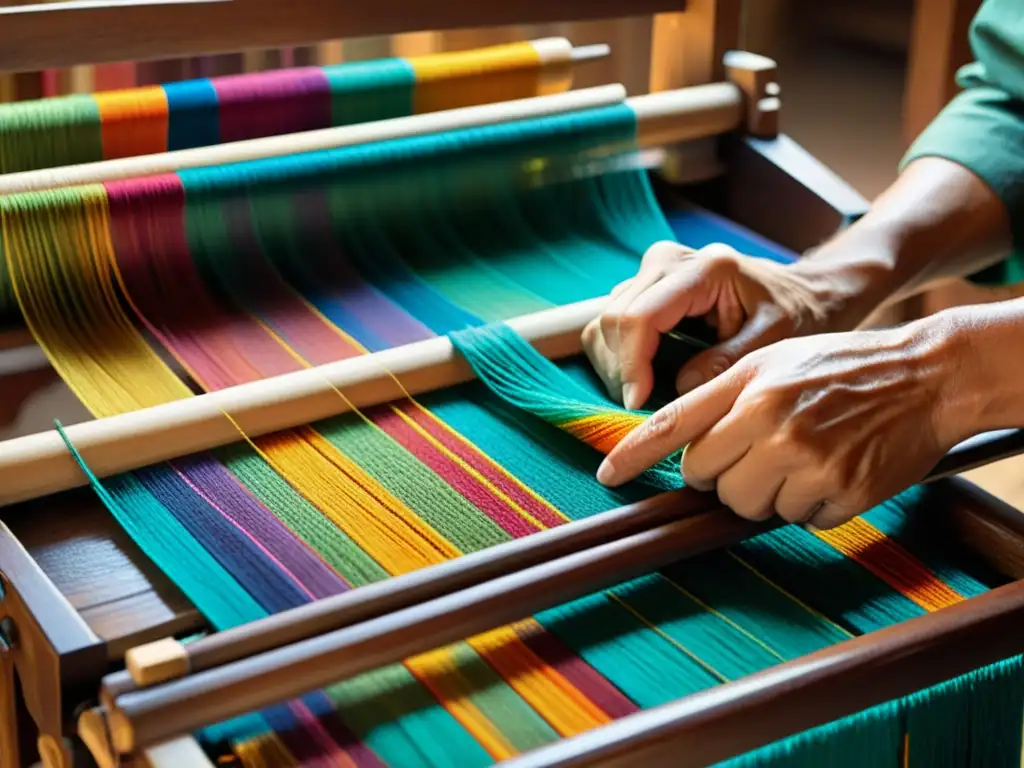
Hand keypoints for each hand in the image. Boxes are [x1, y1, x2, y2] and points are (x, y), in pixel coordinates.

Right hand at [582, 241, 858, 410]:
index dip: (631, 366)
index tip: (639, 405)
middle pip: (613, 319)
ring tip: (647, 395)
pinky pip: (611, 324)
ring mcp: (652, 269)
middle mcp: (669, 260)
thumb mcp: (775, 341)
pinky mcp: (645, 284)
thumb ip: (727, 362)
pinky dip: (618, 357)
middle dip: (621, 371)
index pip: (640, 317)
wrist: (802, 292)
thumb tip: (680, 388)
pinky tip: (646, 378)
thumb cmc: (796, 315)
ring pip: (604, 322)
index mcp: (704, 269)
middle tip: (644, 408)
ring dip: (616, 366)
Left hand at [595, 314, 974, 528]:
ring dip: (766, 494)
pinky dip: (810, 504)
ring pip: (747, 507)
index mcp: (749, 384)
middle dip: (722, 473)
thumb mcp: (774, 360)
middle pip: (706, 479)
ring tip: (802, 457)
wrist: (928, 373)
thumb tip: (685, 449)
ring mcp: (807, 459)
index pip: (673, 425)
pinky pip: (799, 520)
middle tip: (759, 449)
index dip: (633, 456)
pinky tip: (833, 470)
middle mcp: (771, 420)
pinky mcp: (842, 491)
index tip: (606, 478)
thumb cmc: (841, 366)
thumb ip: (724, 398)